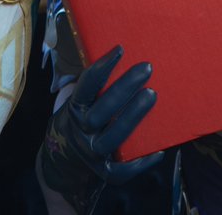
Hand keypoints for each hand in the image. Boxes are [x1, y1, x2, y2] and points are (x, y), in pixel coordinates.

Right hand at [40, 46, 162, 210]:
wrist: (63, 161)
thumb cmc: (81, 120)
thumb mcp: (78, 102)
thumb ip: (93, 86)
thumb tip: (118, 57)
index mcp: (75, 109)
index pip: (86, 86)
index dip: (102, 67)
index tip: (120, 49)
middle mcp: (81, 131)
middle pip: (103, 109)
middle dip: (125, 88)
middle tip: (147, 68)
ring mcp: (92, 153)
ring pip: (114, 136)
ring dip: (134, 115)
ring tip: (152, 94)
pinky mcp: (104, 172)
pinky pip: (123, 170)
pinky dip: (141, 162)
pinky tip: (159, 150)